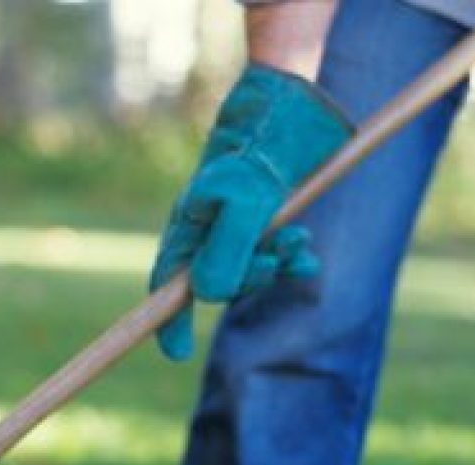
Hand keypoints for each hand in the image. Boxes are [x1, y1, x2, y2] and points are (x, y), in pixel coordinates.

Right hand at [151, 63, 352, 360]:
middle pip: (215, 283)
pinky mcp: (261, 215)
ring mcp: (233, 224)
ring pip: (247, 269)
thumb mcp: (246, 203)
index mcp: (188, 227)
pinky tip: (305, 252)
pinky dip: (289, 258)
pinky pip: (270, 252)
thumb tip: (208, 297)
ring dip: (275, 266)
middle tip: (275, 262)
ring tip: (299, 244)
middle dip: (248, 282)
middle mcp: (206, 230)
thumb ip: (227, 252)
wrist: (291, 100)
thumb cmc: (262, 147)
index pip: (168, 286)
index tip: (177, 353)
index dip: (169, 322)